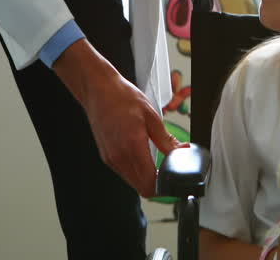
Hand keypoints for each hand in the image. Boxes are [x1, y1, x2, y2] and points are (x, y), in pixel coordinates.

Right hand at [52, 39, 177, 196]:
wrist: (98, 90)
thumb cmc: (122, 97)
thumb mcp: (151, 115)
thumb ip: (166, 139)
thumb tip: (181, 152)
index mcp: (132, 146)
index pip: (149, 184)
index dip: (165, 187)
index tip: (174, 178)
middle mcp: (119, 157)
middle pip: (142, 188)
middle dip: (158, 185)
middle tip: (169, 171)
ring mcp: (111, 159)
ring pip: (133, 182)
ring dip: (146, 178)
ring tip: (158, 163)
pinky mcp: (106, 157)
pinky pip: (124, 173)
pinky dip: (136, 171)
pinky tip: (143, 156)